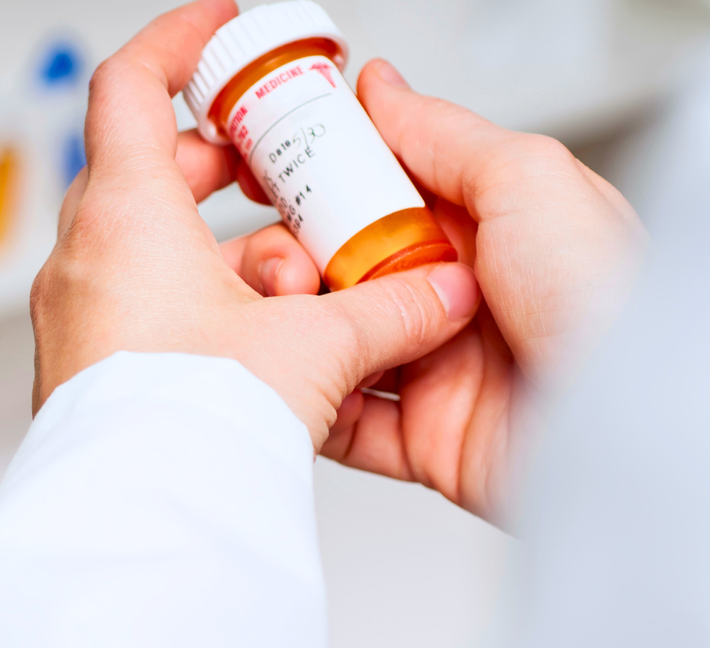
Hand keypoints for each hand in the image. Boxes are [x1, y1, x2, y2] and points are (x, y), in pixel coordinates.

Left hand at [30, 0, 479, 453]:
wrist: (138, 522)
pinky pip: (139, 296)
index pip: (130, 85)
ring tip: (290, 275)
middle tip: (279, 169)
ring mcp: (80, 310)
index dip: (177, 42)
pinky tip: (254, 333)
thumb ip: (385, 310)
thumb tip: (438, 294)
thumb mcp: (307, 349)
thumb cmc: (186, 431)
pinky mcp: (89, 359)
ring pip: (149, 238)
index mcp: (125, 216)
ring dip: (220, 243)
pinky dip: (193, 292)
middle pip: (151, 165)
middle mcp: (87, 255)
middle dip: (224, 162)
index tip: (219, 28)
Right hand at [220, 59, 645, 522]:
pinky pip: (350, 424)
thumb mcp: (528, 180)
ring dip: (298, 327)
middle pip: (342, 269)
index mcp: (481, 231)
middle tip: (284, 258)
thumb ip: (444, 136)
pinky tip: (296, 377)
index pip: (377, 196)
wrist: (623, 427)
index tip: (271, 174)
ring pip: (335, 342)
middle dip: (296, 258)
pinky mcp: (425, 441)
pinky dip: (315, 403)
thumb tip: (383, 90)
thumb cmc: (606, 299)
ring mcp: (437, 370)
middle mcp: (454, 299)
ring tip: (287, 314)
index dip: (319, 183)